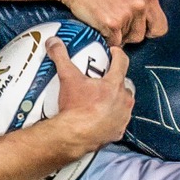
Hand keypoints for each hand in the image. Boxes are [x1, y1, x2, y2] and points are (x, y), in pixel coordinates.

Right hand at [46, 39, 132, 155]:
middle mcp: (123, 100)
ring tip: (101, 100)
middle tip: (103, 81)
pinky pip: (119, 122)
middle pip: (124, 84)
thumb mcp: (68, 78)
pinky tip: (101, 118)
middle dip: (116, 82)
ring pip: (124, 104)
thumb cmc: (76, 109)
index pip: (122, 62)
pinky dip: (112, 119)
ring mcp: (122, 117)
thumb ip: (61, 57)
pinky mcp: (118, 131)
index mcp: (114, 84)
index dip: (118, 54)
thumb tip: (55, 43)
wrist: (75, 136)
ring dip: (116, 100)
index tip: (114, 52)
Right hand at [56, 0, 166, 44]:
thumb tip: (150, 15)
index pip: (161, 27)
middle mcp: (140, 5)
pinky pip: (114, 42)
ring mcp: (126, 15)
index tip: (139, 29)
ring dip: (117, 36)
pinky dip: (106, 38)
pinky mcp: (112, 24)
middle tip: (116, 22)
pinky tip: (99, 25)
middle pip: (141, 36)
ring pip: (127, 41)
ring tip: (106, 21)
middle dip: (129, 34)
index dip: (149, 31)